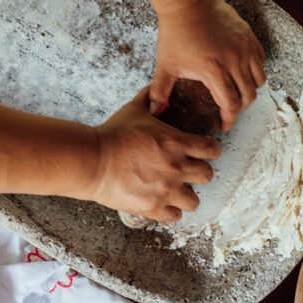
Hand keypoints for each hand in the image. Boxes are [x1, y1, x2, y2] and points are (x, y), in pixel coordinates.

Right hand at [89, 87, 221, 221]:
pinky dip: (171, 211)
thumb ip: (150, 97)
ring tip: (177, 191)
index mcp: (176, 143)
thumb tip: (156, 87)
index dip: (210, 150)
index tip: (204, 152)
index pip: (211, 149)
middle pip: (207, 175)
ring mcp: (165, 190)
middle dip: (200, 172)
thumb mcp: (134, 110)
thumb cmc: (112, 134)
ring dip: (187, 195)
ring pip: (194, 201)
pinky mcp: (152, 207)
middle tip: (189, 171)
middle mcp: (176, 168)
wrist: (91, 160)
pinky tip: (164, 203)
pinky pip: (174, 216)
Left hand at [149, 0, 266, 130]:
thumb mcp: (166, 65)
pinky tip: (242, 73)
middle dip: (240, 108)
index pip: (231, 104)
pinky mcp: (249, 36)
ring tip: (238, 92)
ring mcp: (244, 47)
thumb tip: (154, 112)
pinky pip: (260, 61)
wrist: (187, 0)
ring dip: (250, 90)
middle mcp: (234, 60)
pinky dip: (255, 71)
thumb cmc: (175, 32)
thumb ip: (160, 91)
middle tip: (230, 110)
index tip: (224, 124)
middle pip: (248, 96)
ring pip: (258, 80)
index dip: (229, 118)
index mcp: (214, 70)